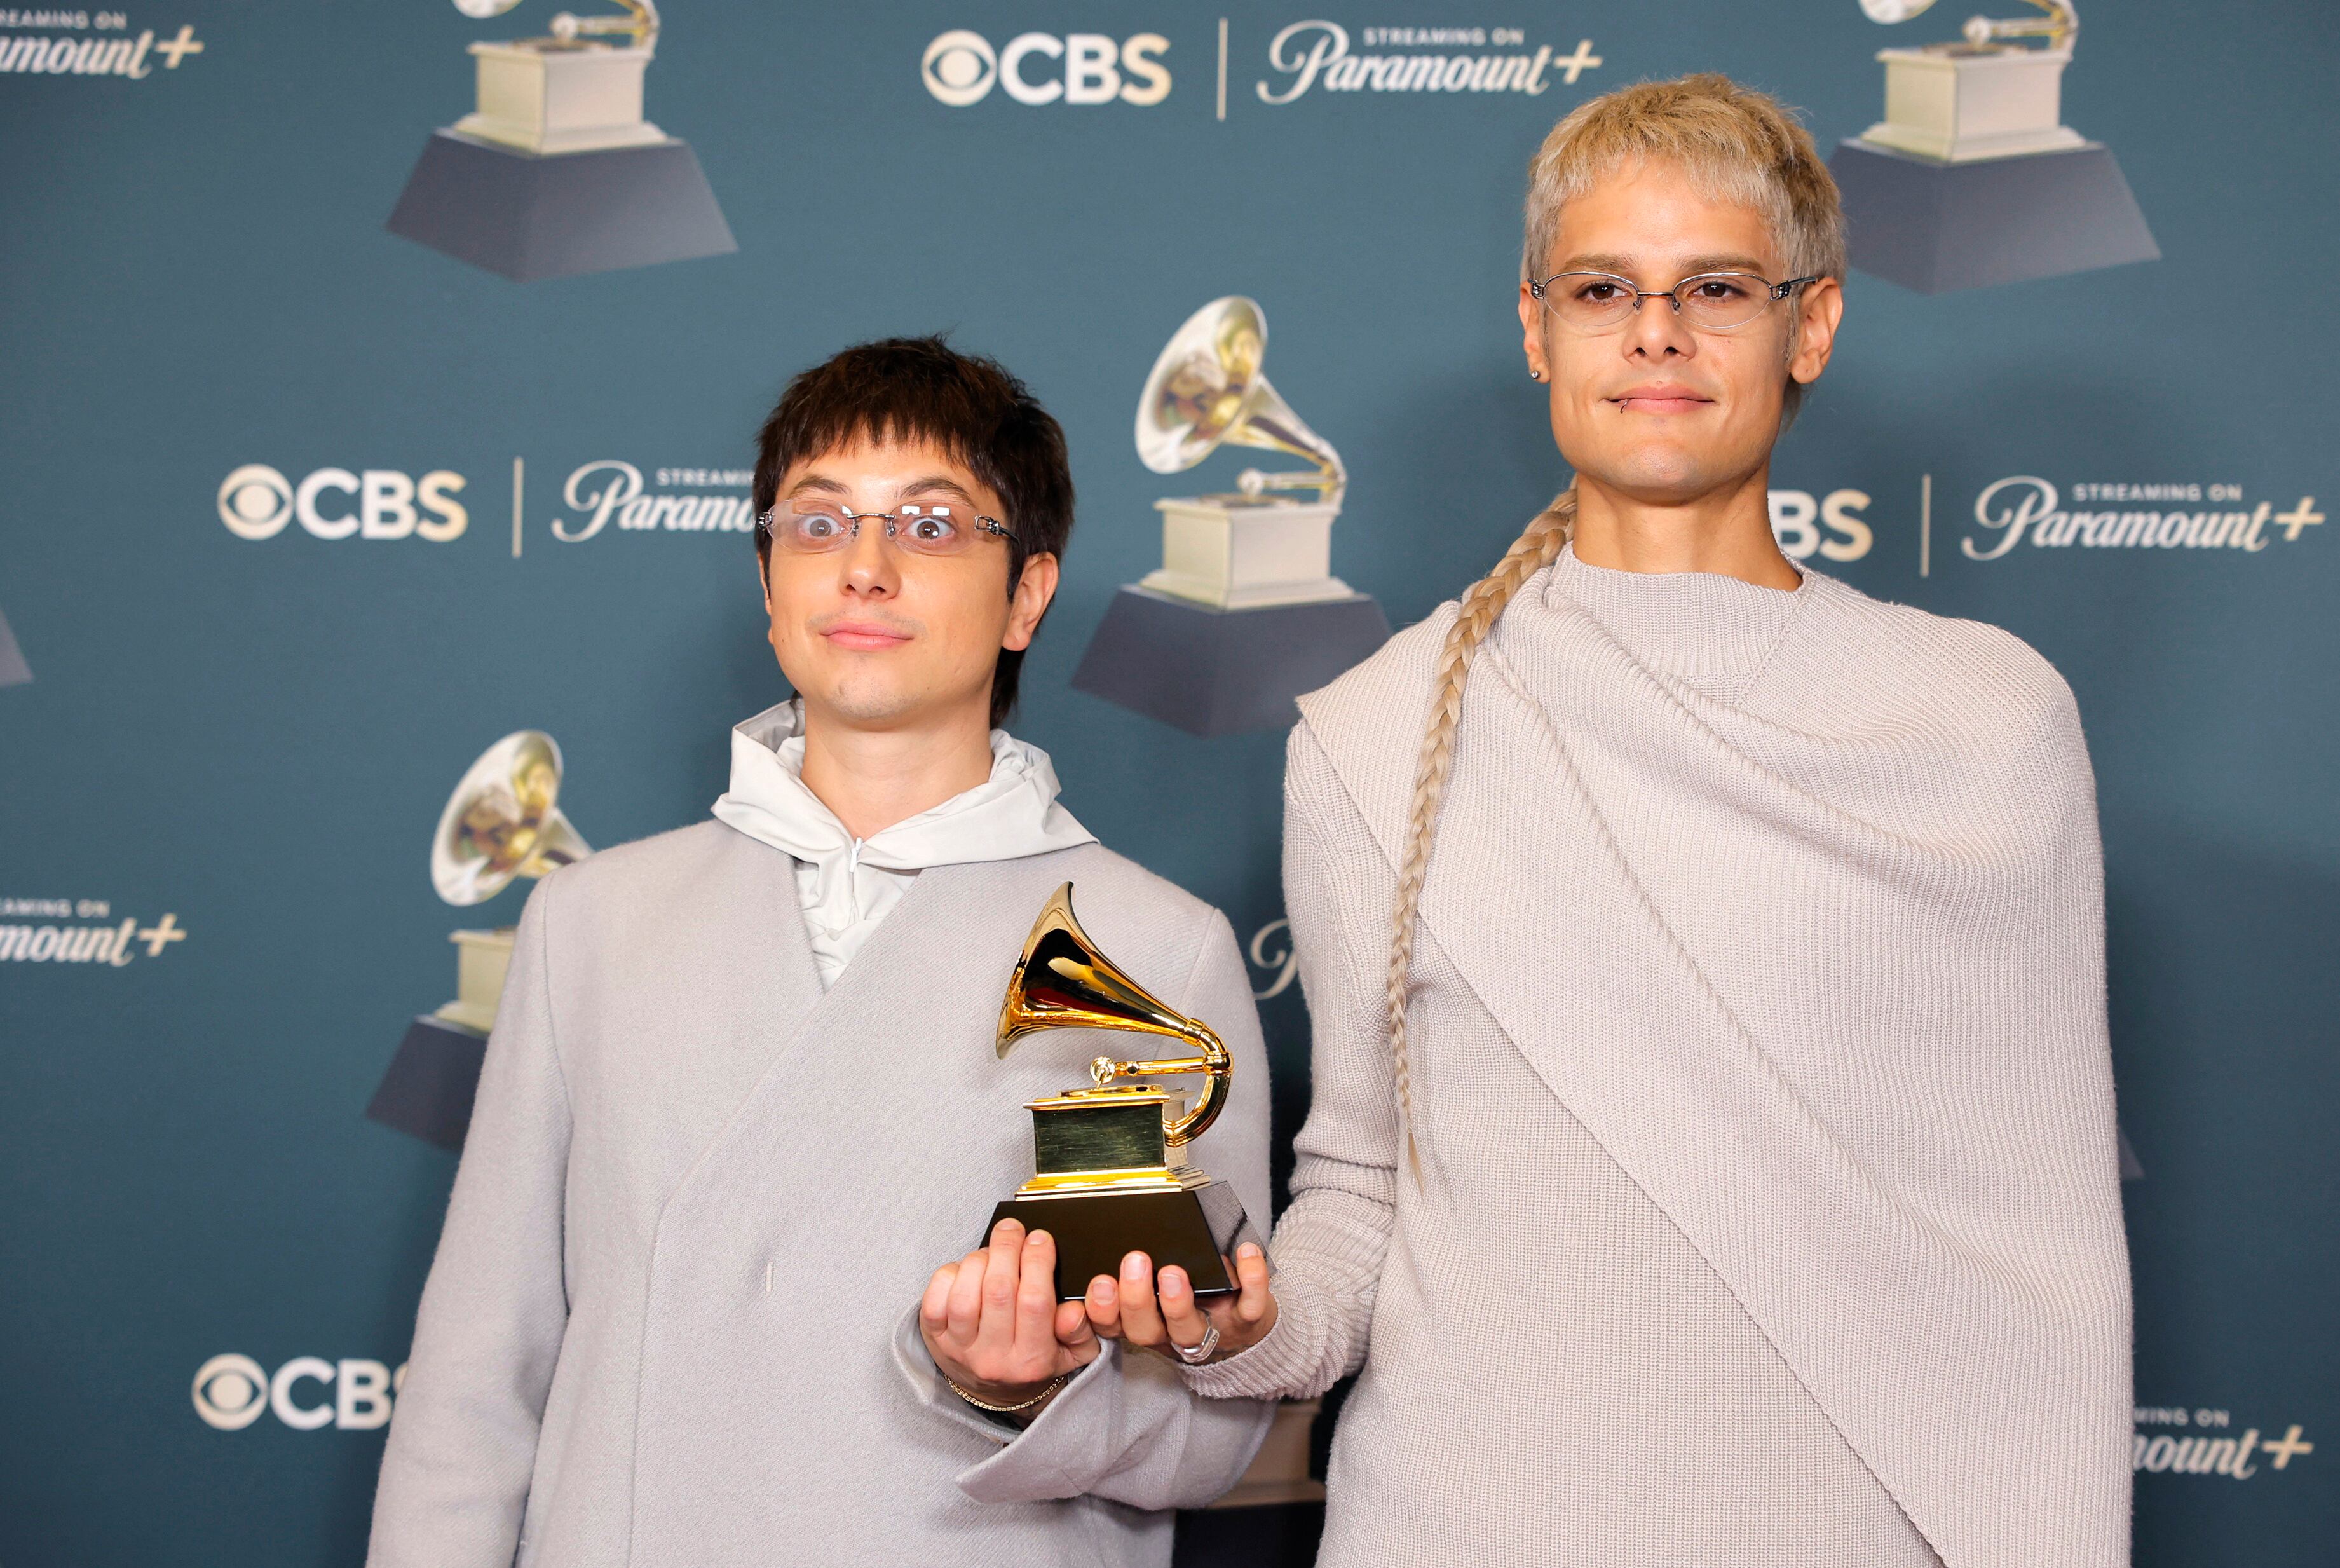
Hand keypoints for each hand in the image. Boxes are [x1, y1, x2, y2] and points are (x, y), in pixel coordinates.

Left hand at [919, 1218, 1098, 1418]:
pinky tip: (966, 1270)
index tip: (1041, 1238)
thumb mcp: (1073, 1353)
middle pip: (998, 1291)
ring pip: (965, 1294)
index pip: (1035, 1302)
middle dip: (1007, 1248)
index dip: (1037, 1261)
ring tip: (992, 1252)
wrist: (994, 1392)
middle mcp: (994, 1358)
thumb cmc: (1037, 1360)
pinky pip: (935, 1300)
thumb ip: (1081, 1330)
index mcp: (1032, 1360)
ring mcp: (960, 1350)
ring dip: (979, 1260)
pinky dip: (949, 1275)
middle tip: (1013, 1230)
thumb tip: (1074, 1309)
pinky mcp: (935, 1340)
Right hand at [1083, 1243, 1276, 1363]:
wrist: (1246, 1326)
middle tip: (1135, 1262)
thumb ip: (1141, 1270)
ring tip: (1173, 1273)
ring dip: (1178, 1303)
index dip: (1101, 1310)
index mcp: (1145, 1321)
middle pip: (1145, 1331)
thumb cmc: (1195, 1296)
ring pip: (1189, 1330)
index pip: (1113, 1324)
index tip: (1099, 1282)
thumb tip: (1124, 1230)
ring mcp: (1210, 1330)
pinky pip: (1250, 1306)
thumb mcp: (1160, 1291)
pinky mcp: (1246, 1322)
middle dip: (1136, 1300)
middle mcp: (1171, 1333)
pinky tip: (1246, 1252)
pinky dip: (1251, 1279)